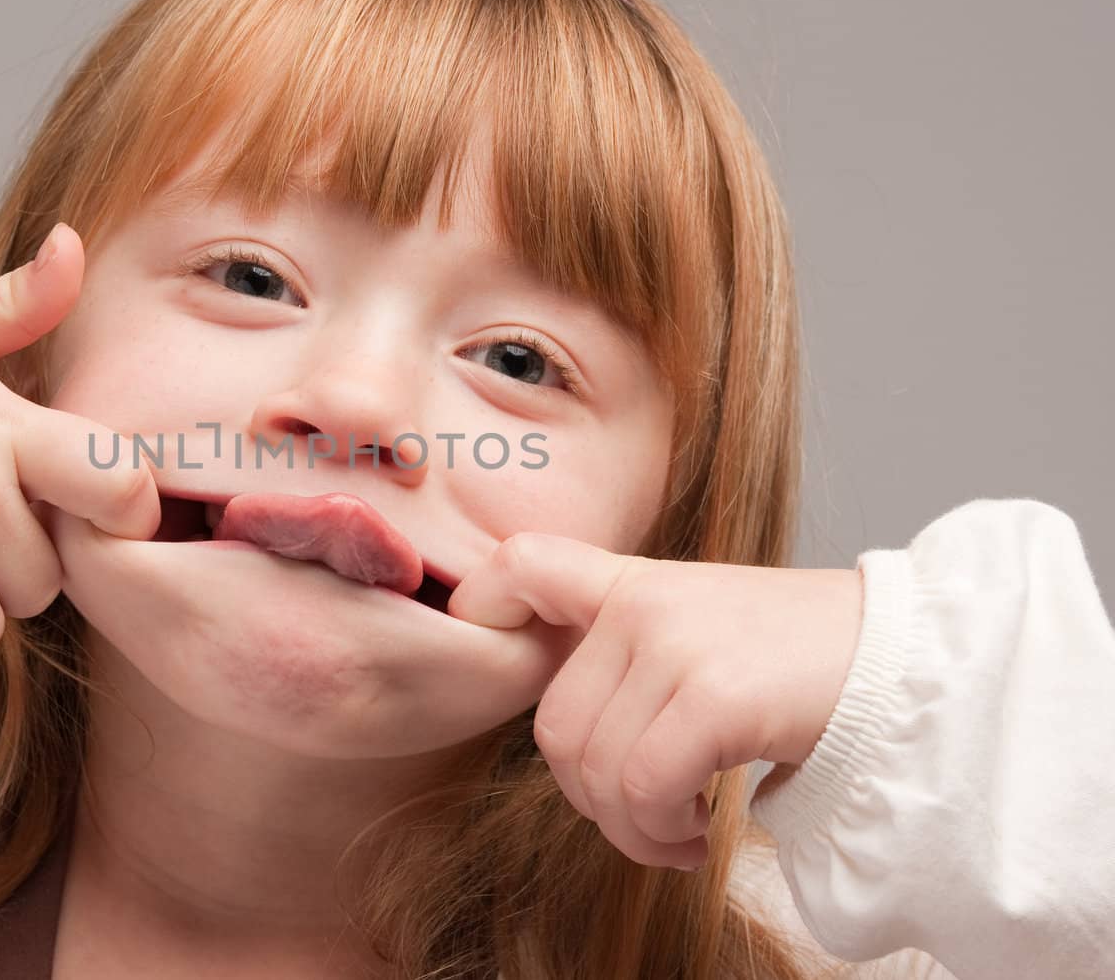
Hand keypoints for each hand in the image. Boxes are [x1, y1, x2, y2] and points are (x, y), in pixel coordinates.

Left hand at [447, 534, 862, 868]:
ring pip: (595, 771)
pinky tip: (702, 835)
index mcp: (636, 583)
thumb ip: (633, 655)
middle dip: (591, 799)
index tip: (488, 649)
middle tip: (648, 820)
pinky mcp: (715, 695)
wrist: (913, 668)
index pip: (525, 563)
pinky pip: (643, 789)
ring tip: (681, 834)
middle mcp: (645, 603)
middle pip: (554, 726)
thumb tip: (566, 739)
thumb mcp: (706, 632)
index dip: (484, 605)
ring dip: (633, 830)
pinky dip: (664, 833)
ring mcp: (677, 643)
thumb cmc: (807, 665)